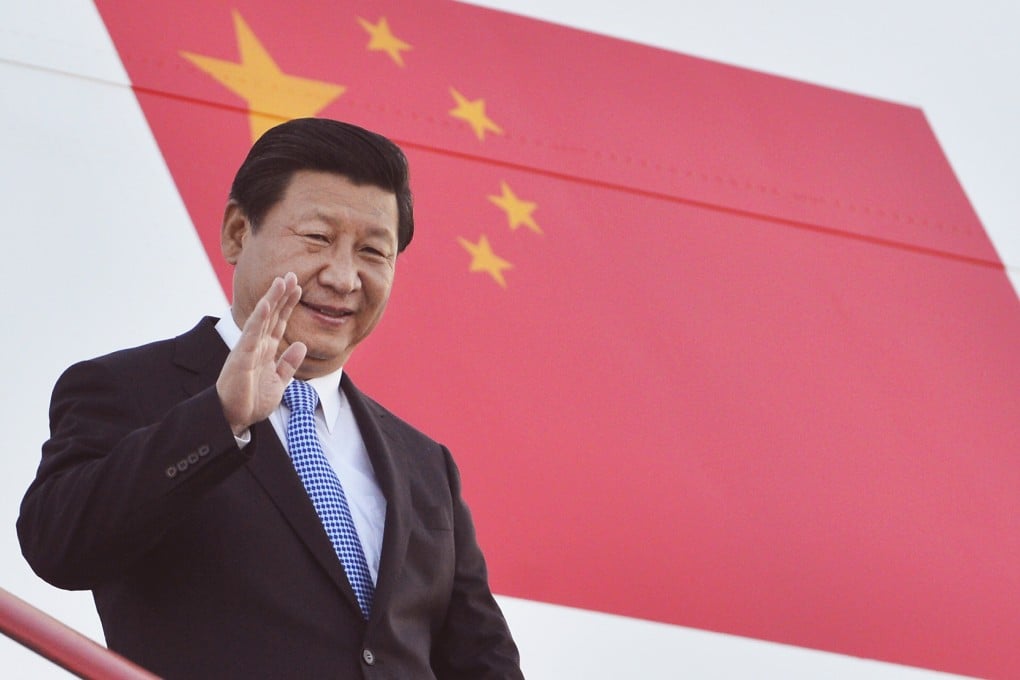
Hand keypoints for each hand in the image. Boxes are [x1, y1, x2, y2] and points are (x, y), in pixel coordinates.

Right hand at [217, 272, 307, 434]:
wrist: (234, 419)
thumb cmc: (252, 401)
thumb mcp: (278, 382)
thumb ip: (288, 364)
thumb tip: (301, 345)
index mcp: (265, 350)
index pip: (279, 322)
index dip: (288, 305)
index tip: (298, 287)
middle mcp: (256, 345)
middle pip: (272, 315)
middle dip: (282, 295)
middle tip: (292, 274)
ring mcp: (248, 349)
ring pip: (262, 319)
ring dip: (272, 299)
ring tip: (281, 281)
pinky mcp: (242, 357)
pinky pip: (251, 334)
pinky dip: (259, 319)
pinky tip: (266, 304)